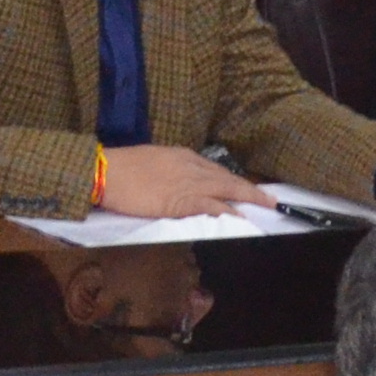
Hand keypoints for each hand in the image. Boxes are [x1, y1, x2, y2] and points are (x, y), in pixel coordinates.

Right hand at [93, 145, 263, 217]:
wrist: (106, 171)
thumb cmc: (120, 168)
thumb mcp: (150, 162)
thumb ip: (167, 171)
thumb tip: (174, 182)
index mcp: (181, 156)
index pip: (214, 169)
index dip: (232, 180)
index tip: (245, 188)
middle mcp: (190, 166)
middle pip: (227, 177)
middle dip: (250, 188)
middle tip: (270, 199)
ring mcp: (187, 183)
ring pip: (226, 189)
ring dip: (249, 198)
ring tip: (266, 206)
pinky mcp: (180, 200)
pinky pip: (211, 206)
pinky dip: (228, 212)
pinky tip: (241, 218)